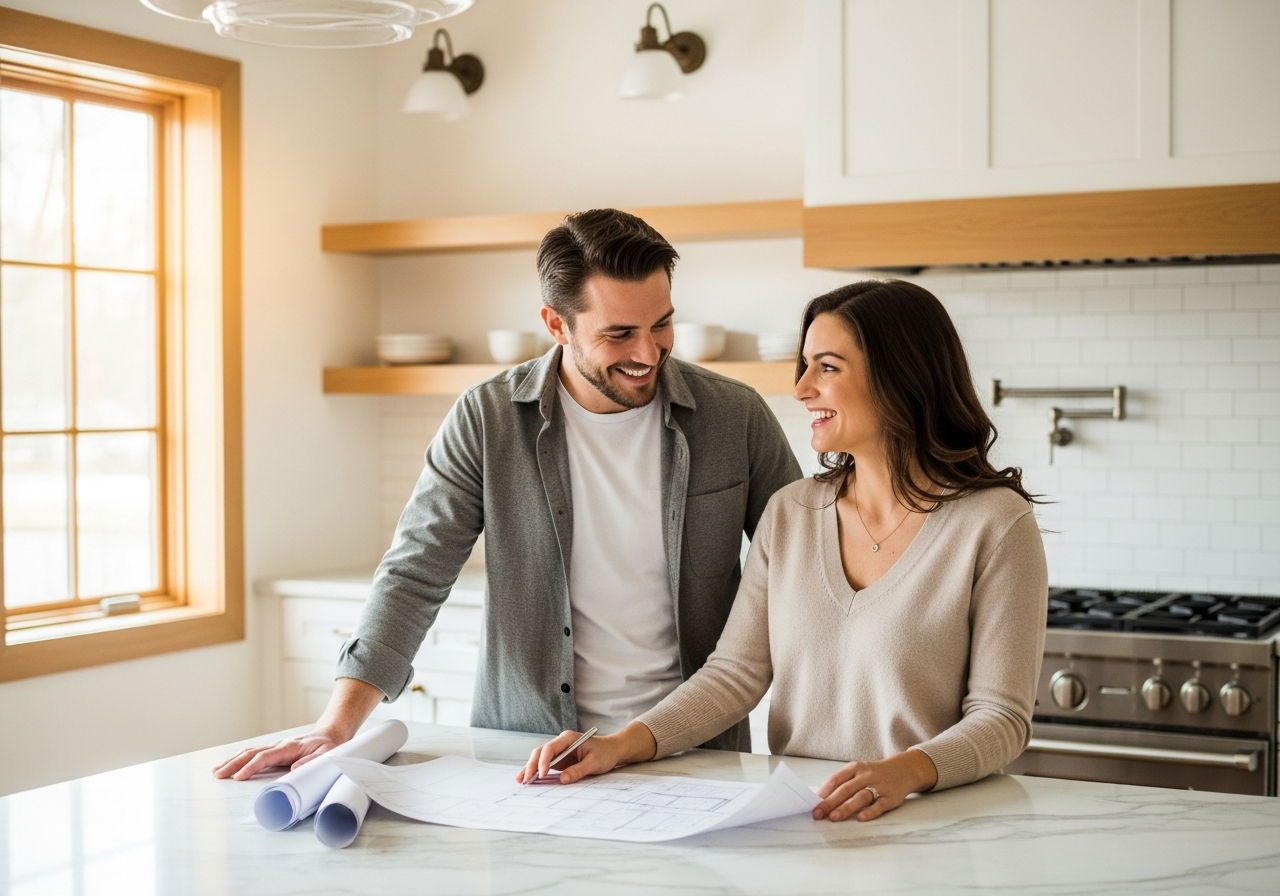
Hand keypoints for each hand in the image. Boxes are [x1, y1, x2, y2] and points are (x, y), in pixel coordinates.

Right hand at [212, 730, 342, 780]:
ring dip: (232, 761)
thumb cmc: (329, 747)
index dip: (251, 766)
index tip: (239, 777)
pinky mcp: (274, 751)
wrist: (331, 735)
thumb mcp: (327, 754)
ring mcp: (275, 747)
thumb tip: (293, 769)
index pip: (265, 756)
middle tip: (218, 775)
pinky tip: (227, 765)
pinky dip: (238, 759)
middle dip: (234, 764)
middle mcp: (279, 745)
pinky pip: (253, 754)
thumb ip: (312, 761)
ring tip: (216, 771)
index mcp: (290, 747)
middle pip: (252, 753)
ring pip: (249, 752)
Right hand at [515, 722, 656, 784]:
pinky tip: (526, 778)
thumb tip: (562, 780)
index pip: (551, 748)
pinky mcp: (559, 760)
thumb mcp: (594, 762)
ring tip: (520, 780)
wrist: (612, 750)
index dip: (544, 761)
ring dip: (530, 768)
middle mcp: (561, 743)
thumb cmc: (605, 753)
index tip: (542, 774)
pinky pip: (545, 764)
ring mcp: (559, 751)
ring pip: (540, 758)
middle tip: (525, 779)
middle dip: (532, 766)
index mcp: (569, 738)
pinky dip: (536, 771)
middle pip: (541, 752)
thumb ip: (578, 770)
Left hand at [812, 748, 937, 822]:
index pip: (835, 779)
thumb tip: (821, 798)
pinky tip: (860, 819)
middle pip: (845, 789)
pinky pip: (879, 805)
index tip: (811, 804)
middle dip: (829, 802)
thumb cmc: (875, 774)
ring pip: (860, 797)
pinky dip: (870, 812)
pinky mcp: (890, 797)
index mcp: (855, 768)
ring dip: (846, 807)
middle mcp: (865, 776)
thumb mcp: (858, 772)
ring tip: (833, 817)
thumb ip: (843, 783)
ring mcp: (879, 786)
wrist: (904, 769)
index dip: (823, 792)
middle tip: (817, 814)